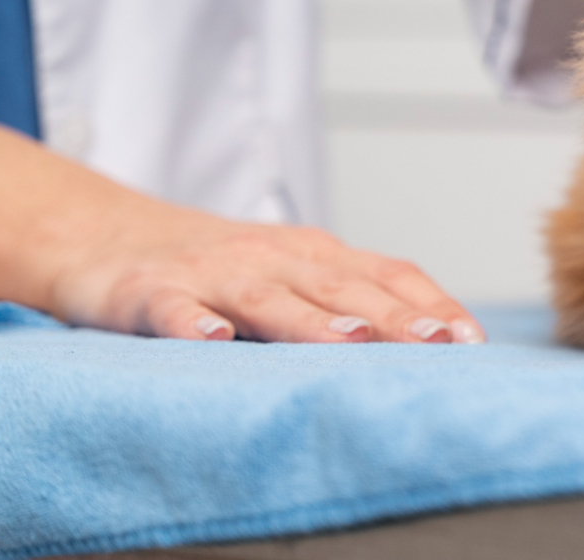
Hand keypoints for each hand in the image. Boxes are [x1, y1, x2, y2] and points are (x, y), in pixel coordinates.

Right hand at [55, 213, 484, 343]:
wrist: (111, 238)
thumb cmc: (223, 268)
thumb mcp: (295, 276)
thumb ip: (353, 301)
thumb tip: (437, 342)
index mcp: (317, 255)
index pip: (388, 275)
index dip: (431, 304)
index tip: (472, 340)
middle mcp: (275, 258)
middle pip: (342, 288)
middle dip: (393, 316)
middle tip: (437, 344)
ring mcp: (213, 272)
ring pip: (269, 296)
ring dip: (312, 320)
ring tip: (351, 342)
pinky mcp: (149, 292)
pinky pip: (173, 308)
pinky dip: (191, 322)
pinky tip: (213, 338)